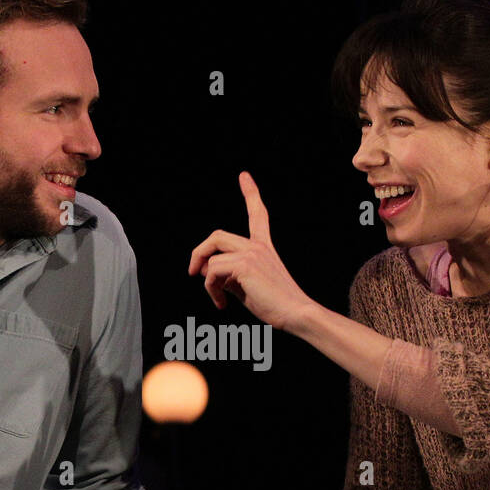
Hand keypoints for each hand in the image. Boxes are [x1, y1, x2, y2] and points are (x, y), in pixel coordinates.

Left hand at [187, 172, 316, 330]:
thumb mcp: (248, 286)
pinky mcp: (245, 265)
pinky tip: (222, 303)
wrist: (296, 313)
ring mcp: (252, 253)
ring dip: (207, 281)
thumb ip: (229, 275)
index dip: (251, 194)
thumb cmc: (275, 304)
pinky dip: (211, 290)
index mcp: (264, 248)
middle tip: (193, 272)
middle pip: (217, 235)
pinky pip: (212, 272)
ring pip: (211, 257)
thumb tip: (203, 270)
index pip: (258, 215)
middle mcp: (258, 246)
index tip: (244, 176)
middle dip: (199, 252)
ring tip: (218, 298)